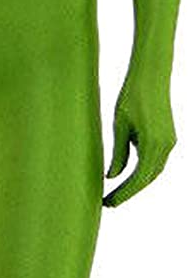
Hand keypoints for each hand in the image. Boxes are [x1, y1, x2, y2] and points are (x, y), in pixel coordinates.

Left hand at [103, 68, 176, 207]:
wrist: (151, 74)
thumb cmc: (132, 96)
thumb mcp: (119, 125)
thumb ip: (118, 153)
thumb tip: (112, 177)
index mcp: (153, 144)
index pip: (137, 179)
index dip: (123, 194)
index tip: (109, 203)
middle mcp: (165, 146)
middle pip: (147, 179)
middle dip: (128, 192)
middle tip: (109, 202)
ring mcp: (170, 142)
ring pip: (153, 171)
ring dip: (137, 183)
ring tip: (116, 192)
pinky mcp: (168, 137)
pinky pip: (156, 161)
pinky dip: (143, 171)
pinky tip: (129, 174)